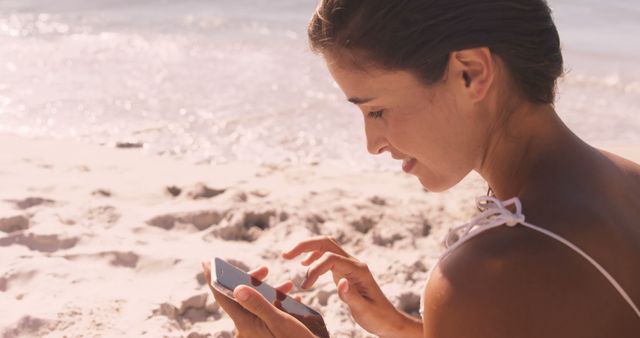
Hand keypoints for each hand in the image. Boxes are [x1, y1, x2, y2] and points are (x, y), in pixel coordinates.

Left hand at [201, 261, 316, 337]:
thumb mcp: (279, 321)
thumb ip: (257, 304)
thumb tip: (237, 288)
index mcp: (245, 323)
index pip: (222, 297)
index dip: (213, 279)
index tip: (206, 263)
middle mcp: (247, 326)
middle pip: (240, 296)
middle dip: (252, 280)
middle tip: (264, 269)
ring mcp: (257, 329)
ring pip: (257, 302)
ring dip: (270, 291)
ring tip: (288, 284)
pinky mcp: (268, 331)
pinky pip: (267, 311)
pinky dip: (278, 302)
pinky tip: (292, 297)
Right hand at [282, 236, 421, 337]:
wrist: (389, 320)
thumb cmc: (378, 317)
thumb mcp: (365, 311)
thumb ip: (352, 296)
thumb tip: (341, 281)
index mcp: (358, 270)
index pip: (330, 258)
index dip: (314, 269)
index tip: (305, 287)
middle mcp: (354, 263)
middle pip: (326, 243)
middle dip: (304, 246)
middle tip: (285, 255)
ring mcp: (349, 265)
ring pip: (326, 246)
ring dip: (307, 248)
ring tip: (289, 257)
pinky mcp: (345, 270)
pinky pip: (327, 255)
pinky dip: (313, 256)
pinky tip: (304, 265)